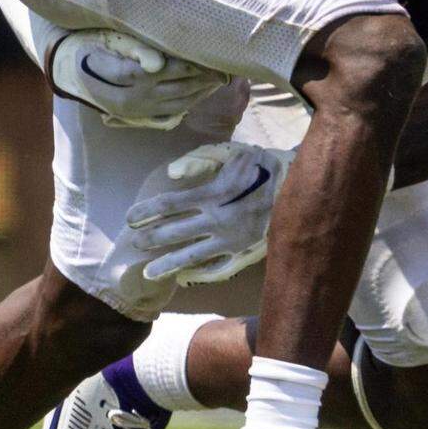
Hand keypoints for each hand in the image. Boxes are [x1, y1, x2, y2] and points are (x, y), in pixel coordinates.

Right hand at [49, 30, 227, 129]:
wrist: (72, 69)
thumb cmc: (94, 44)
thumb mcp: (110, 39)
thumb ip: (136, 48)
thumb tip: (159, 64)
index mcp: (120, 77)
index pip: (163, 71)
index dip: (188, 65)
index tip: (209, 55)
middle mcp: (129, 99)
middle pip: (175, 89)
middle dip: (203, 78)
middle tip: (225, 64)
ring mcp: (136, 112)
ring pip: (178, 102)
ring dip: (202, 90)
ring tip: (221, 75)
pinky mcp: (140, 117)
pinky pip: (173, 111)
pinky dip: (192, 100)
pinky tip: (205, 88)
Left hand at [126, 141, 293, 284]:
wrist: (297, 188)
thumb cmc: (260, 166)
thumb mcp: (230, 152)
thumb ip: (199, 160)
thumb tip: (171, 175)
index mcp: (211, 193)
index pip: (168, 204)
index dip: (146, 211)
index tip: (130, 218)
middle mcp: (216, 219)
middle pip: (173, 232)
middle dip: (150, 238)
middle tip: (134, 244)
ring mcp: (228, 239)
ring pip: (190, 255)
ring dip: (166, 264)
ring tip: (147, 273)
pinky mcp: (241, 252)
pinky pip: (215, 267)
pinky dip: (197, 273)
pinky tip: (184, 276)